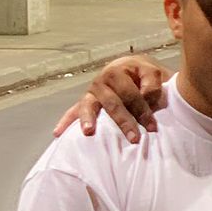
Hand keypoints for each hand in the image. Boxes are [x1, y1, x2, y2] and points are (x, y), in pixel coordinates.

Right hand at [52, 55, 167, 142]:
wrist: (134, 71)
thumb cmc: (144, 76)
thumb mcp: (152, 73)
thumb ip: (152, 83)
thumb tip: (146, 97)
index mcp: (117, 71)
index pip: (130, 93)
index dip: (142, 110)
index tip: (153, 127)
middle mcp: (101, 82)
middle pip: (111, 102)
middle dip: (123, 121)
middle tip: (134, 139)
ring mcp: (91, 93)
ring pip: (89, 106)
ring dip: (89, 119)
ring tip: (88, 132)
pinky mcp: (86, 103)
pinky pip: (73, 112)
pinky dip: (65, 122)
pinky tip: (58, 133)